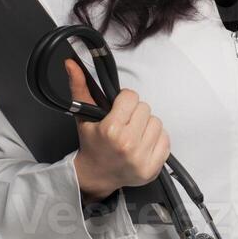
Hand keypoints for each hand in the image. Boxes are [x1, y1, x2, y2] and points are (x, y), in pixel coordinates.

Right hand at [64, 58, 171, 199]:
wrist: (96, 175)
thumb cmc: (91, 144)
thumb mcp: (83, 115)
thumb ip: (79, 87)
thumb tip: (71, 64)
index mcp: (111, 130)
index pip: (132, 97)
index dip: (124, 101)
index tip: (118, 110)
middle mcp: (128, 144)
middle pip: (146, 108)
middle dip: (135, 113)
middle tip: (125, 123)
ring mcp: (141, 158)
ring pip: (157, 122)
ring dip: (146, 125)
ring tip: (133, 133)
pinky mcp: (152, 168)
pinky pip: (166, 139)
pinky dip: (156, 140)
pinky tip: (142, 144)